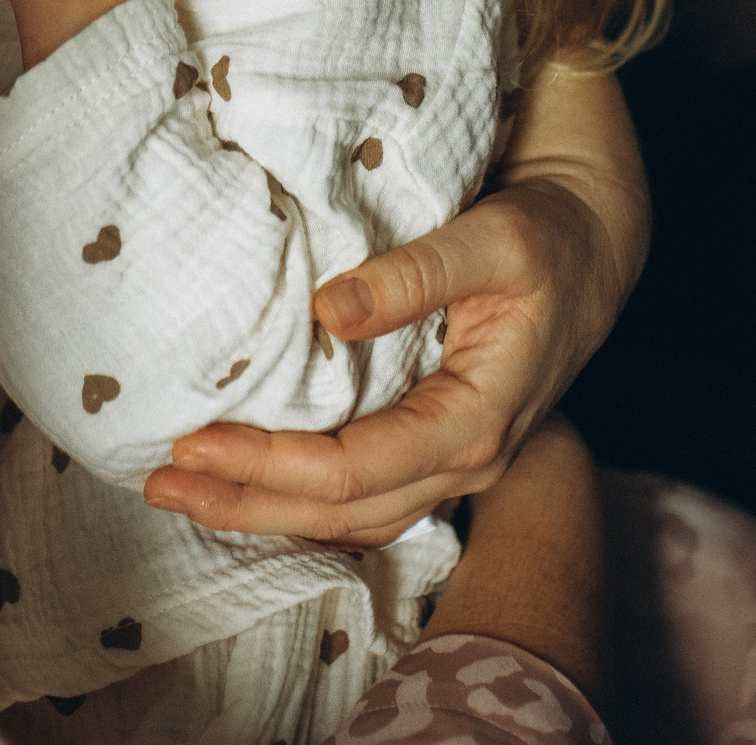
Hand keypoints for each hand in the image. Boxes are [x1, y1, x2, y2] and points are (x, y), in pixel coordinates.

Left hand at [142, 63, 642, 543]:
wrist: (595, 246)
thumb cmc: (548, 238)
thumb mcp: (493, 240)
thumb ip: (412, 275)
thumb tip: (326, 311)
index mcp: (476, 419)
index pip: (355, 468)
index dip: (268, 463)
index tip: (194, 440)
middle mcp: (466, 460)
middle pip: (341, 510)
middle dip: (245, 503)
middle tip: (160, 484)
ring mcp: (455, 462)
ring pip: (350, 517)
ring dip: (264, 509)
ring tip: (183, 491)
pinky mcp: (437, 445)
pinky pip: (364, 496)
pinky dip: (300, 497)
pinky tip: (247, 483)